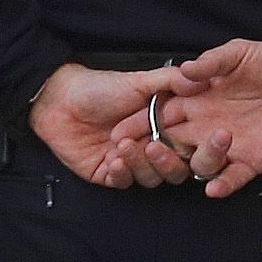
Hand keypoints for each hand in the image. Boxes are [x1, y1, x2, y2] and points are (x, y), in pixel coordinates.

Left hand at [28, 64, 190, 188]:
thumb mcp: (140, 80)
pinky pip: (123, 182)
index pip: (190, 147)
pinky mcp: (109, 174)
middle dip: (168, 162)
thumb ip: (171, 80)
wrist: (60, 99)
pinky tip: (115, 159)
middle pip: (175, 170)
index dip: (196, 148)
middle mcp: (151, 148)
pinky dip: (122, 173)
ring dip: (140, 164)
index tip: (193, 143)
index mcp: (164, 128)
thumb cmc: (99, 88)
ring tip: (123, 144)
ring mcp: (131, 163)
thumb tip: (201, 79)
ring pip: (150, 178)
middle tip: (154, 146)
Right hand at [142, 37, 261, 199]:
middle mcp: (206, 126)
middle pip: (171, 144)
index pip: (161, 116)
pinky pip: (233, 178)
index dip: (140, 124)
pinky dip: (223, 185)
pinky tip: (213, 189)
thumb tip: (183, 71)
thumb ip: (211, 62)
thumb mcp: (238, 53)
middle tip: (139, 151)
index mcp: (197, 102)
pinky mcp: (251, 160)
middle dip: (152, 150)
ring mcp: (227, 146)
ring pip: (198, 163)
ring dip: (187, 163)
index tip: (120, 132)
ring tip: (183, 155)